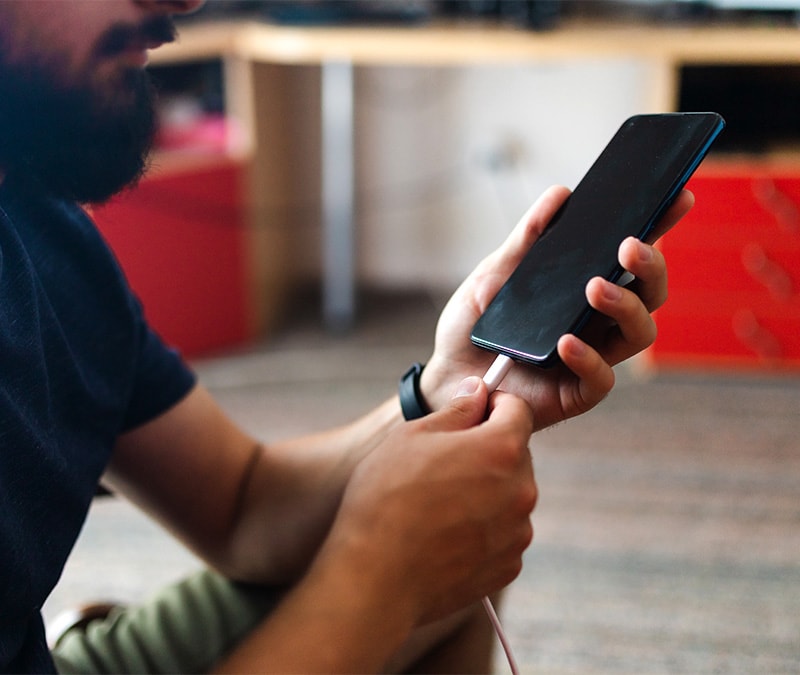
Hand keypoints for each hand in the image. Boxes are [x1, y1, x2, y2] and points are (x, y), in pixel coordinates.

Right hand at [318, 377, 536, 625]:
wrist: (376, 577)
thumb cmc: (386, 499)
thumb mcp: (412, 436)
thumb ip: (456, 410)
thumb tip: (478, 392)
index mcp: (501, 449)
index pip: (518, 410)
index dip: (493, 405)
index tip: (471, 413)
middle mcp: (521, 490)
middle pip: (515, 454)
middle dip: (487, 450)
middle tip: (442, 462)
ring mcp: (517, 532)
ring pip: (509, 495)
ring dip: (486, 490)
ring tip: (439, 503)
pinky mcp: (507, 565)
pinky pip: (502, 532)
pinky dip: (483, 528)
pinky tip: (445, 532)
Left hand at [420, 184, 693, 430]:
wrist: (443, 375)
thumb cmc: (474, 326)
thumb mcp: (495, 275)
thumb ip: (528, 239)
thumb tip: (562, 194)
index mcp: (584, 287)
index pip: (630, 258)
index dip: (659, 228)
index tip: (677, 197)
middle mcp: (597, 321)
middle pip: (650, 293)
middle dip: (650, 266)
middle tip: (629, 247)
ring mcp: (592, 356)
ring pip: (640, 333)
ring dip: (626, 306)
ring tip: (593, 287)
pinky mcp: (576, 393)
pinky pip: (601, 378)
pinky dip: (588, 357)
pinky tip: (565, 341)